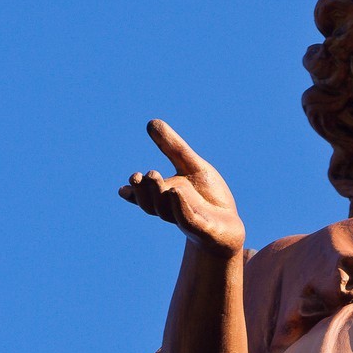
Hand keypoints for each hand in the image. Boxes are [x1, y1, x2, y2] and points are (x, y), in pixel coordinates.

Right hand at [118, 120, 244, 256]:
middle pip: (152, 204)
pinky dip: (179, 206)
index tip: (123, 188)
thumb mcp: (191, 166)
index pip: (145, 196)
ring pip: (166, 211)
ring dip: (158, 194)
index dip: (134, 193)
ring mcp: (187, 221)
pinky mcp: (204, 229)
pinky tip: (175, 192)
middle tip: (145, 174)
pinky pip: (188, 220)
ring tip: (154, 175)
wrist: (229, 226)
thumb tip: (151, 123)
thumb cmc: (207, 196)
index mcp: (165, 196)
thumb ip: (173, 148)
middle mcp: (172, 210)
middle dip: (145, 190)